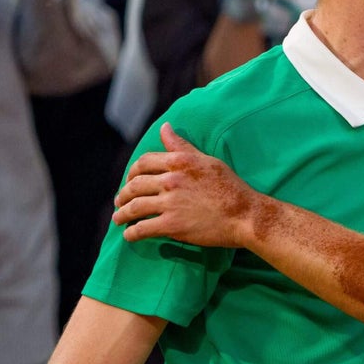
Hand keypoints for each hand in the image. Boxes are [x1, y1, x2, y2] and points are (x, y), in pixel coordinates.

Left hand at [113, 123, 258, 247]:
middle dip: (123, 194)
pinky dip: (132, 233)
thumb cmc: (230, 186)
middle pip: (135, 185)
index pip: (144, 162)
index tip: (129, 180)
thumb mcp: (207, 160)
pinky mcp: (172, 225)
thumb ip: (182, 146)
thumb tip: (165, 127)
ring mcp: (170, 203)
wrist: (245, 214)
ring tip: (118, 219)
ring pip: (134, 207)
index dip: (132, 172)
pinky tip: (129, 235)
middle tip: (120, 202)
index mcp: (179, 161)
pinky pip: (143, 228)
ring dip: (122, 214)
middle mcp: (171, 179)